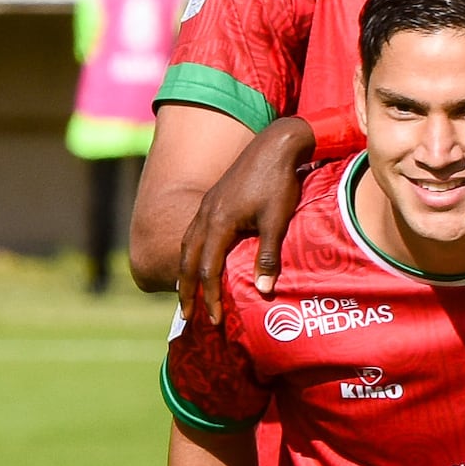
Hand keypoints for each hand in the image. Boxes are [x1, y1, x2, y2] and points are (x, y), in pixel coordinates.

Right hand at [172, 116, 319, 332]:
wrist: (274, 146)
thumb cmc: (278, 183)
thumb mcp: (276, 220)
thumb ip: (268, 255)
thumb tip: (262, 291)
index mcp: (218, 223)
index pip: (207, 270)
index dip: (210, 297)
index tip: (215, 320)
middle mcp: (205, 216)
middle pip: (188, 261)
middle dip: (188, 291)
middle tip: (188, 317)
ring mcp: (206, 207)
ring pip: (187, 246)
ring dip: (186, 272)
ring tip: (187, 295)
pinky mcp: (212, 201)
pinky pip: (193, 233)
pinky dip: (192, 254)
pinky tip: (198, 262)